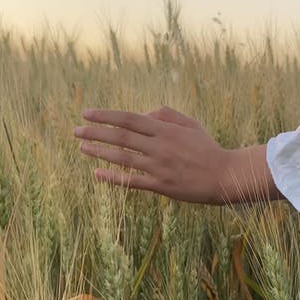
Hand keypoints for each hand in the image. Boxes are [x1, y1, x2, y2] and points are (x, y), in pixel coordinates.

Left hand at [74, 106, 229, 203]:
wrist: (224, 176)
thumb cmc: (207, 148)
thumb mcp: (190, 124)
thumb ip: (166, 115)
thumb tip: (142, 115)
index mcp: (165, 130)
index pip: (128, 119)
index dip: (106, 115)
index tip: (87, 113)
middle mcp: (159, 147)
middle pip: (121, 137)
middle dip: (95, 133)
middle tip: (75, 131)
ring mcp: (159, 167)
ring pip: (123, 158)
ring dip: (100, 152)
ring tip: (82, 148)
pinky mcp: (161, 186)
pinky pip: (132, 181)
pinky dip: (113, 177)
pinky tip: (97, 173)